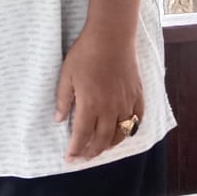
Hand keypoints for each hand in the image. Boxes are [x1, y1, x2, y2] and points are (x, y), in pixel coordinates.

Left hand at [54, 29, 143, 161]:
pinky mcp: (137, 95)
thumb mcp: (66, 75)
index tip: (70, 159)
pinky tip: (124, 131)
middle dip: (92, 152)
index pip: (82, 136)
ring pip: (121, 134)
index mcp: (90, 105)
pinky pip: (137, 119)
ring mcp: (126, 103)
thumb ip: (63, 99)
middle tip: (84, 158)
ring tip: (101, 148)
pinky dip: (130, 130)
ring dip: (110, 145)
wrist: (111, 36)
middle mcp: (110, 109)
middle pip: (102, 140)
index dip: (75, 150)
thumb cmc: (85, 53)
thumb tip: (59, 120)